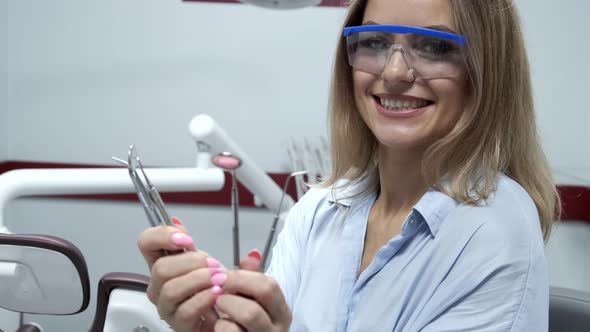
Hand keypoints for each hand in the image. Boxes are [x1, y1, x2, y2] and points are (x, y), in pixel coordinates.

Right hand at [137, 217, 264, 331]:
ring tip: (219, 278)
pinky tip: (217, 293)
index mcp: (163, 265)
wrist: (227, 314)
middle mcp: (159, 286)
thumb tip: (176, 221)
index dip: (162, 236)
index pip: (146, 242)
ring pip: (170, 289)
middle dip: (191, 261)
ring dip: (199, 279)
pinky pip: (185, 310)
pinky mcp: (179, 324)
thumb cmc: (213, 288)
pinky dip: (204, 298)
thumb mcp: (204, 261)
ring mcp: (167, 306)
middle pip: (160, 267)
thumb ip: (190, 244)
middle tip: (212, 263)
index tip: (185, 239)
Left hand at [213, 269, 291, 331]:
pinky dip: (220, 325)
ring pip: (250, 313)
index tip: (223, 273)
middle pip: (264, 292)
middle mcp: (278, 326)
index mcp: (281, 312)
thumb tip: (253, 253)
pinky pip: (232, 331)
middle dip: (236, 283)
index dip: (244, 276)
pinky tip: (217, 325)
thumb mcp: (250, 302)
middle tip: (216, 284)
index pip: (270, 284)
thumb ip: (251, 279)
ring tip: (217, 304)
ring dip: (227, 304)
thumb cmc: (242, 327)